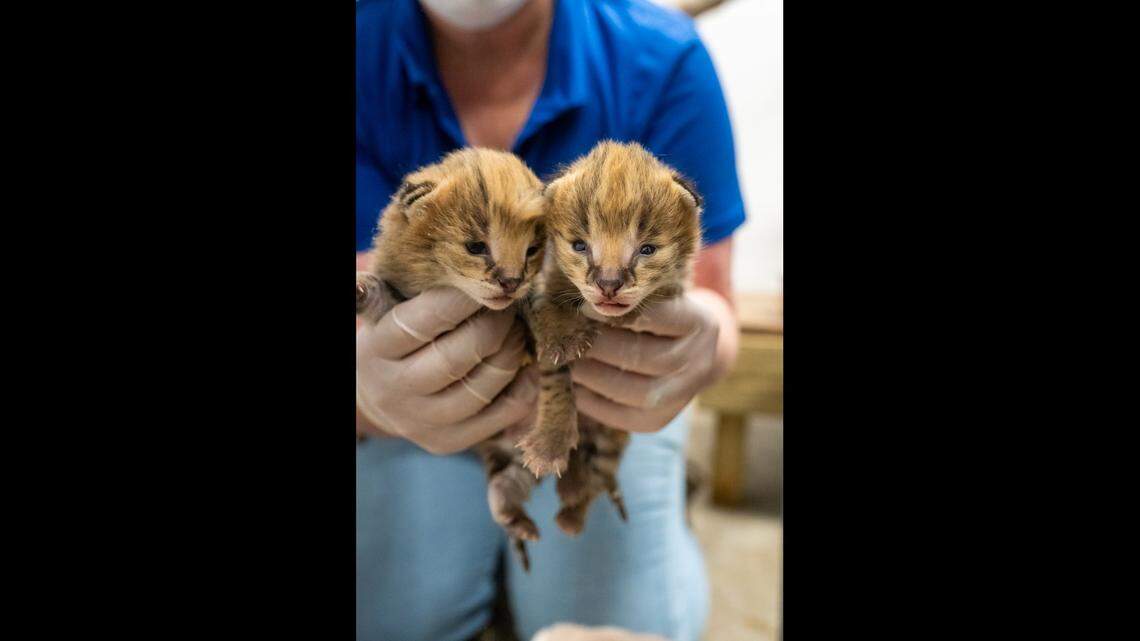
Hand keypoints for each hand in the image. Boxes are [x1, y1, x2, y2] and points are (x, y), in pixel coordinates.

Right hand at [356, 287, 537, 453]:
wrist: (379, 396)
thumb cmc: (394, 338)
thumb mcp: (384, 310)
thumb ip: (390, 289)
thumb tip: (378, 273)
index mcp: (378, 348)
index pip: (424, 321)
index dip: (462, 301)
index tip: (487, 283)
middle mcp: (396, 389)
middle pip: (457, 357)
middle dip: (494, 326)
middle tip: (510, 306)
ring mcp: (423, 421)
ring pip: (483, 387)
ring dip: (512, 352)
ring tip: (518, 330)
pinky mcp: (449, 442)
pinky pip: (502, 414)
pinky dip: (524, 385)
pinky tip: (527, 363)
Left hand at [571, 289, 736, 432]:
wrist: (687, 356)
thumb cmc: (660, 319)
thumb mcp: (657, 301)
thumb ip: (631, 302)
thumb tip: (583, 308)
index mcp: (699, 324)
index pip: (660, 317)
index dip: (620, 314)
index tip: (585, 307)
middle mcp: (698, 362)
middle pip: (643, 356)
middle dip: (598, 347)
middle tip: (567, 337)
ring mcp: (682, 396)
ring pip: (633, 391)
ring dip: (592, 376)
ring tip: (566, 361)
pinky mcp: (659, 421)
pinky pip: (623, 416)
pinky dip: (592, 402)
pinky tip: (573, 386)